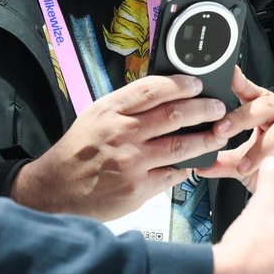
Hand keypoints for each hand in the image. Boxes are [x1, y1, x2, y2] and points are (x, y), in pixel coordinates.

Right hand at [10, 74, 227, 218]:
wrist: (55, 190)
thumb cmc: (77, 153)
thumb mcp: (94, 117)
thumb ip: (126, 107)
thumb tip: (164, 97)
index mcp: (109, 111)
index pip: (152, 90)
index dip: (181, 84)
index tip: (197, 84)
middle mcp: (121, 134)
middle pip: (174, 115)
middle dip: (203, 109)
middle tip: (217, 107)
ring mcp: (131, 162)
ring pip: (180, 146)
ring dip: (205, 139)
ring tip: (217, 135)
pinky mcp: (137, 189)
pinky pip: (172, 175)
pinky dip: (186, 168)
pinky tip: (192, 163)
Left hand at [195, 68, 273, 189]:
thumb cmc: (270, 165)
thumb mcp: (242, 164)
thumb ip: (223, 163)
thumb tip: (200, 165)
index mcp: (263, 108)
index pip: (249, 91)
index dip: (239, 82)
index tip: (229, 75)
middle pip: (263, 105)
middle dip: (241, 117)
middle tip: (220, 130)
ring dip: (261, 147)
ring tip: (243, 164)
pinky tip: (268, 167)